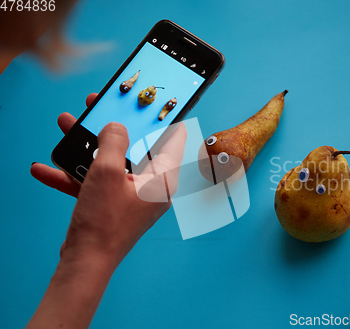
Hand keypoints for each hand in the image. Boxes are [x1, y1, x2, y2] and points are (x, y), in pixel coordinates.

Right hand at [27, 94, 186, 328]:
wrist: (84, 262)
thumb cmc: (104, 221)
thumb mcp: (107, 172)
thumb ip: (112, 142)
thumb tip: (116, 127)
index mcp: (161, 179)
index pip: (171, 141)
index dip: (162, 119)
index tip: (155, 104)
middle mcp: (150, 187)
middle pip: (134, 148)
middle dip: (109, 128)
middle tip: (96, 107)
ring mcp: (129, 196)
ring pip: (110, 163)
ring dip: (86, 147)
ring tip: (66, 125)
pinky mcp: (111, 204)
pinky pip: (96, 183)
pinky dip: (74, 175)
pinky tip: (46, 168)